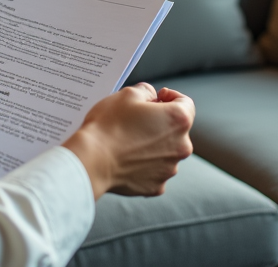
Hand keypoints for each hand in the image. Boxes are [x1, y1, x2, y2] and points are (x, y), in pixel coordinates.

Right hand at [62, 83, 194, 198]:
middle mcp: (181, 146)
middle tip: (137, 119)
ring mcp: (170, 169)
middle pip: (176, 129)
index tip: (157, 97)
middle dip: (160, 122)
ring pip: (166, 151)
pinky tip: (127, 159)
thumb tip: (151, 97)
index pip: (185, 103)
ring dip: (153, 144)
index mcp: (179, 120)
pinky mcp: (156, 186)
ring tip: (128, 141)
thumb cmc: (109, 125)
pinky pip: (155, 170)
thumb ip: (147, 91)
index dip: (171, 97)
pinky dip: (145, 164)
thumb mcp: (127, 94)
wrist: (92, 161)